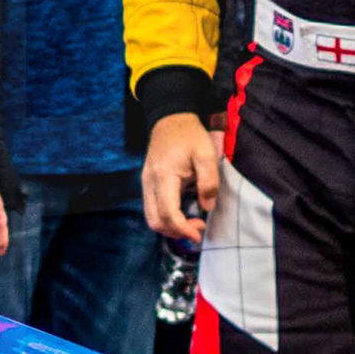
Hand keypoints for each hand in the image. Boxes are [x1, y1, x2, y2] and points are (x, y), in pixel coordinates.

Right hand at [142, 112, 220, 246]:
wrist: (171, 118)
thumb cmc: (189, 135)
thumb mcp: (206, 154)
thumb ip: (209, 181)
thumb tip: (207, 207)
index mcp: (163, 176)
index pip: (168, 214)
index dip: (183, 229)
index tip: (199, 234)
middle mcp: (149, 183)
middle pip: (155, 221)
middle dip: (177, 232)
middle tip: (198, 228)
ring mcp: (145, 183)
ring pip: (151, 217)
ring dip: (171, 227)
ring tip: (191, 223)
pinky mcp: (147, 183)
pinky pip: (151, 209)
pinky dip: (166, 218)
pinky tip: (182, 214)